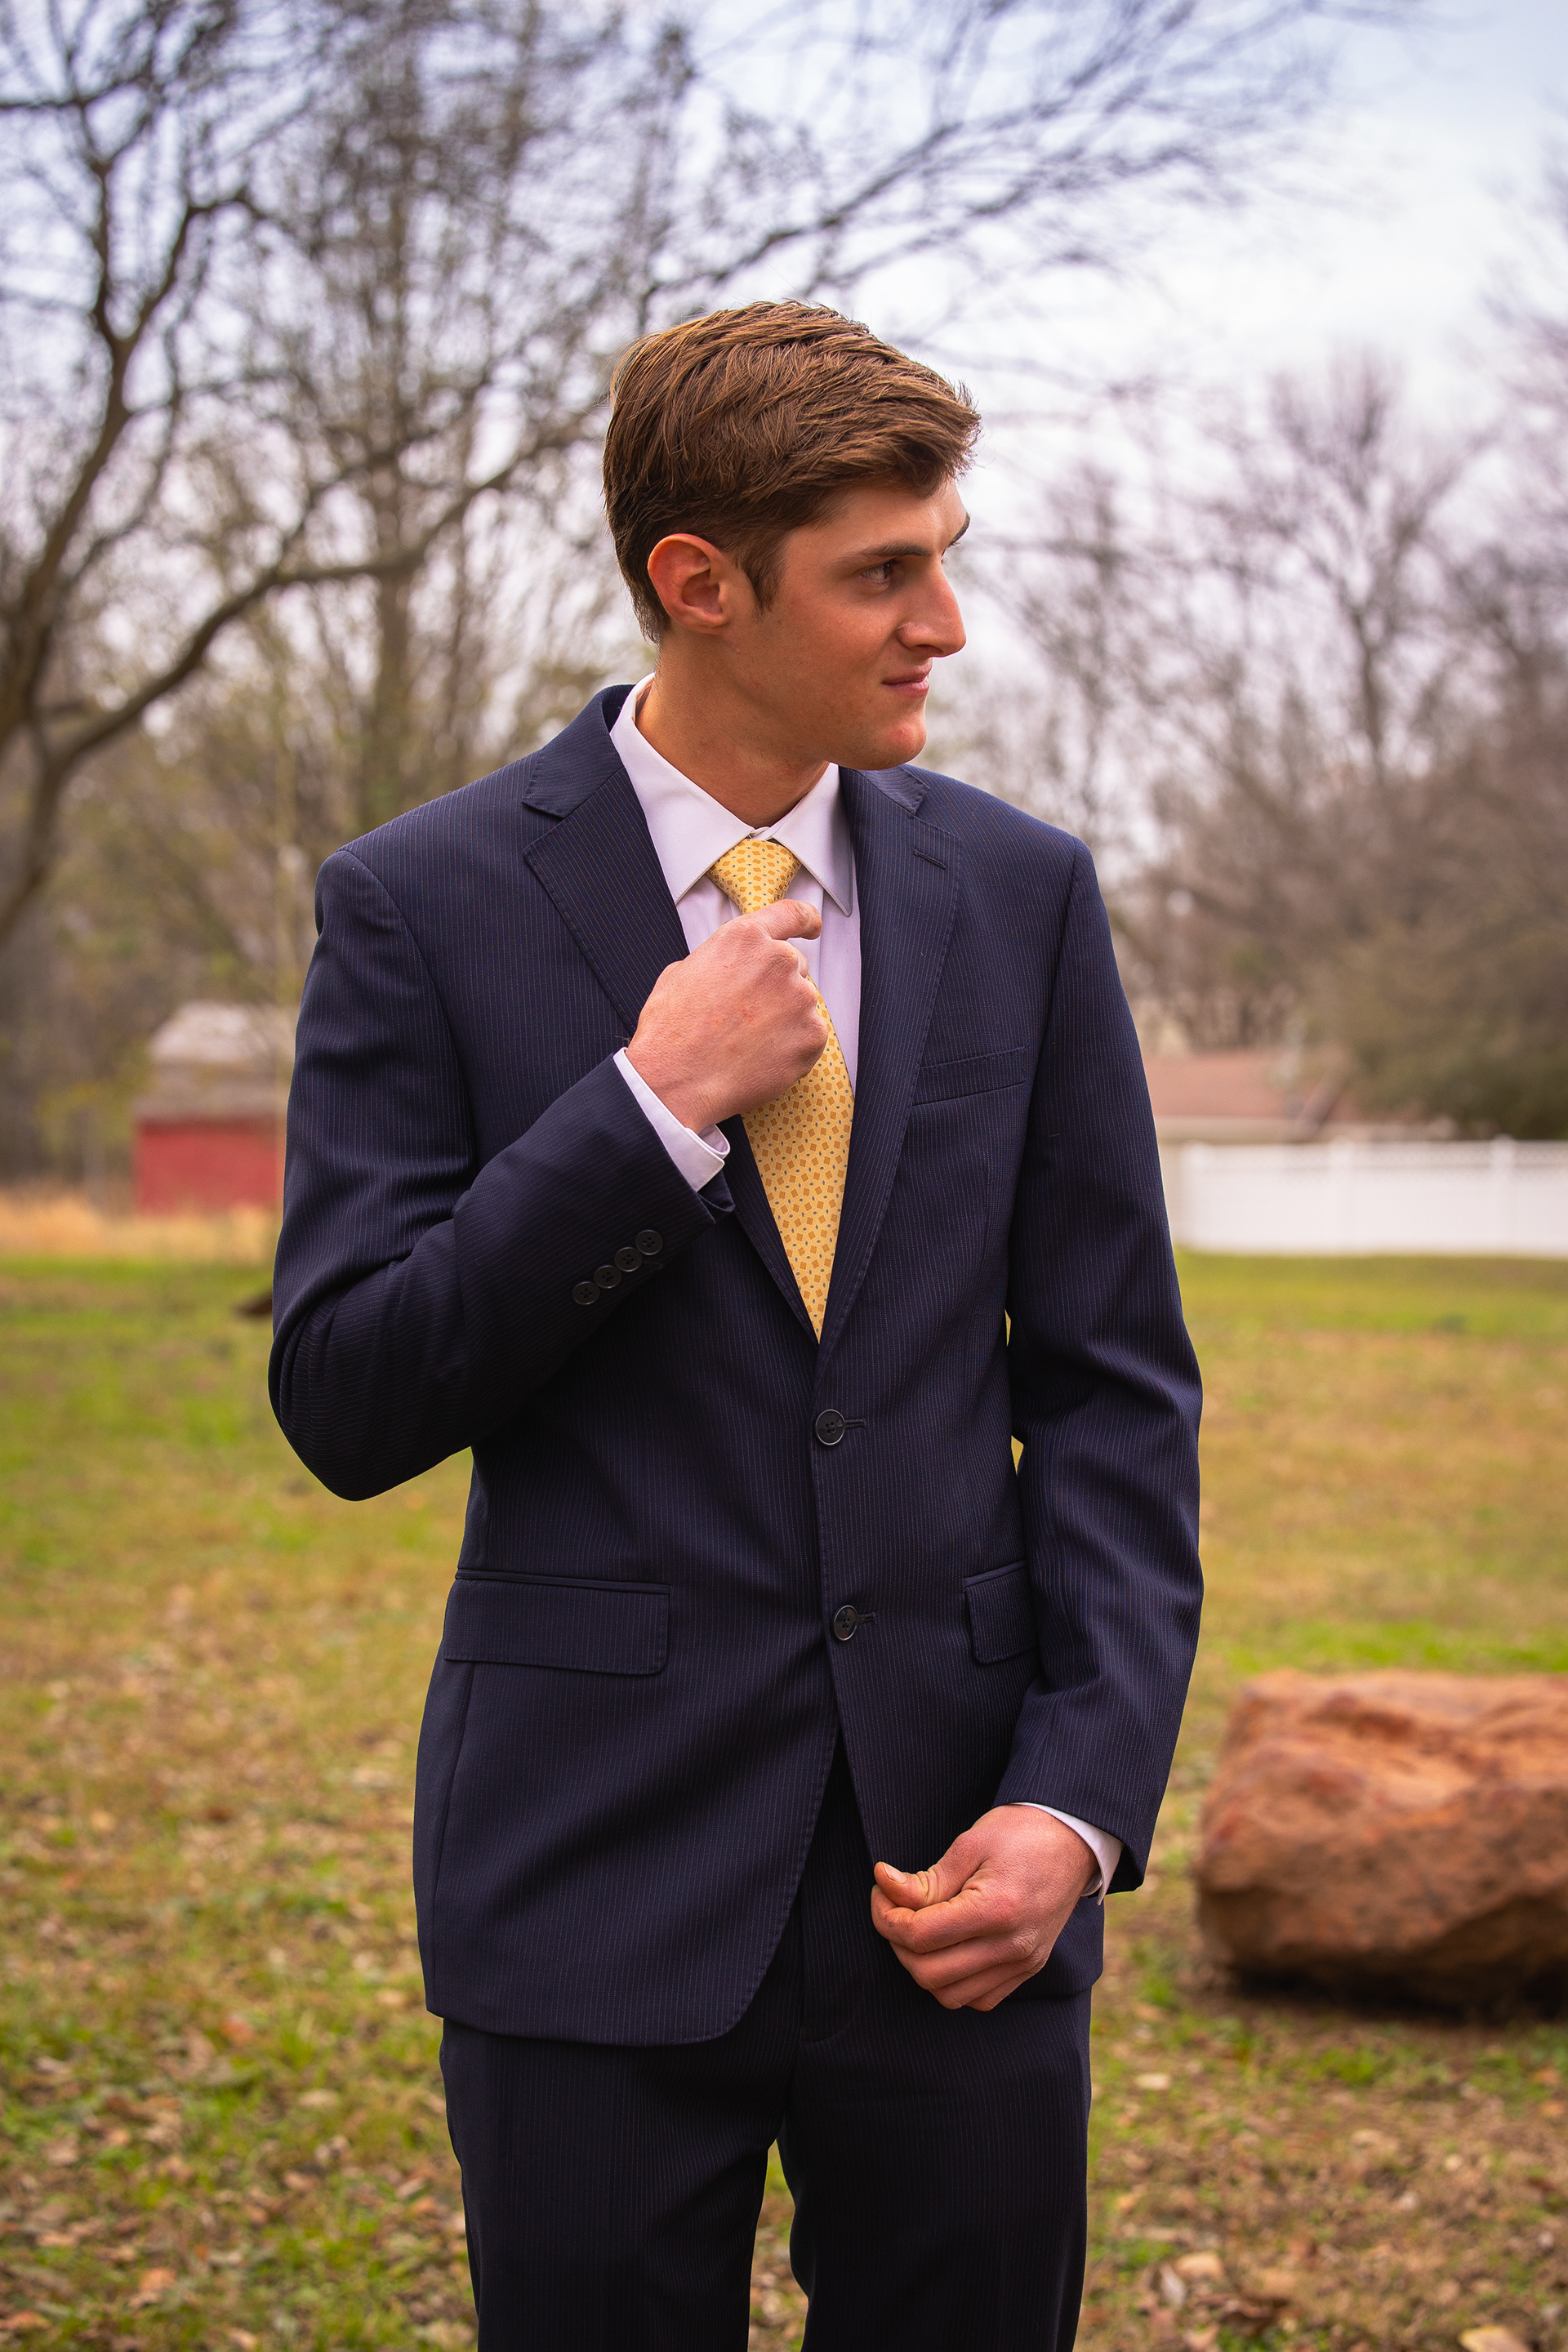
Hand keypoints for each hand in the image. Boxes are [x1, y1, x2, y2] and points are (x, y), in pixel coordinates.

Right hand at [625, 900, 827, 1131]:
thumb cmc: (671, 1031)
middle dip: (776, 988)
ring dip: (782, 1019)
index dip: (805, 920)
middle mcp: (779, 960)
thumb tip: (731, 966)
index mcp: (745, 938)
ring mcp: (800, 998)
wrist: (676, 1081)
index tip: (813, 926)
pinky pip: (809, 1036)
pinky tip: (759, 1059)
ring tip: (745, 1043)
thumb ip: (718, 958)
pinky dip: (791, 1048)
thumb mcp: (682, 972)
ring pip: (801, 1004)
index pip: (790, 915)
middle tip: (745, 1017)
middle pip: (794, 967)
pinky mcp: (812, 1035)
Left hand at [870, 1806, 1096, 2011]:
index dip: (886, 1916)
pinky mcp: (1028, 1970)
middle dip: (897, 1944)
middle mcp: (1012, 1947)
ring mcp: (1023, 1963)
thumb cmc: (1019, 1833)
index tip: (881, 1890)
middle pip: (928, 1973)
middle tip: (893, 1910)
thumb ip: (926, 1879)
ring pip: (950, 1995)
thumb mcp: (969, 1845)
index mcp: (996, 1910)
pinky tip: (947, 1948)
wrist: (1071, 1840)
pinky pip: (978, 1999)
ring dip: (922, 1967)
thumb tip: (884, 1885)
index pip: (920, 1936)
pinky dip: (952, 1982)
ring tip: (919, 1929)